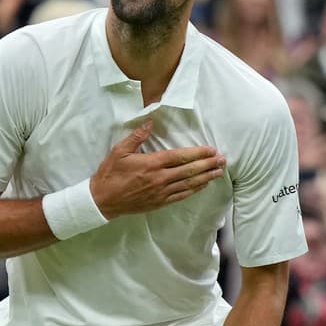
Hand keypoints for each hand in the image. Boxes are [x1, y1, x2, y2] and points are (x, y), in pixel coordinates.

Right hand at [89, 121, 225, 218]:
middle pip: (189, 170)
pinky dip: (194, 189)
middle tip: (223, 160)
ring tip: (218, 172)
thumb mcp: (118, 151)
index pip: (180, 156)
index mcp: (151, 163)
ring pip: (189, 183)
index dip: (198, 153)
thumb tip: (149, 123)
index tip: (211, 150)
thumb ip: (135, 137)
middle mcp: (160, 178)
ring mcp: (161, 191)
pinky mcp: (160, 202)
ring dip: (206, 177)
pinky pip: (181, 195)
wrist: (103, 200)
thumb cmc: (110, 174)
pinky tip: (203, 185)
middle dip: (208, 164)